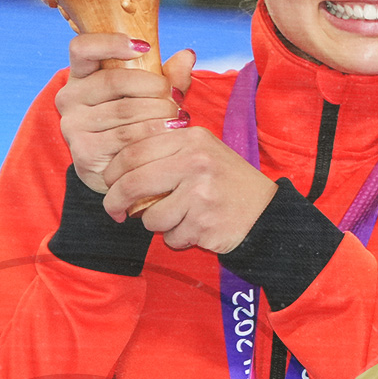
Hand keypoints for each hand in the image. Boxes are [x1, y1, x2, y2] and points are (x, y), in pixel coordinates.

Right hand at [54, 35, 196, 193]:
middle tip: (176, 98)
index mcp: (81, 76)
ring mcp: (73, 125)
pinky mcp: (84, 152)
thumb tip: (188, 56)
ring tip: (179, 118)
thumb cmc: (139, 121)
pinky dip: (154, 135)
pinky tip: (170, 135)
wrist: (124, 168)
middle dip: (154, 87)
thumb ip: (169, 76)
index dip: (110, 43)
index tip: (144, 46)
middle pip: (114, 81)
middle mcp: (70, 98)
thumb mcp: (153, 95)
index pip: (82, 48)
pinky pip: (126, 139)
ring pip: (124, 111)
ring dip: (159, 113)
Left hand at [100, 122, 278, 252]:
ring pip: (150, 216)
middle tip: (115, 211)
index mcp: (192, 139)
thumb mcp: (203, 153)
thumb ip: (166, 151)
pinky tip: (196, 229)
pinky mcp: (204, 222)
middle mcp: (197, 162)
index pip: (133, 151)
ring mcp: (201, 193)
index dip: (112, 171)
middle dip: (115, 201)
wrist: (268, 214)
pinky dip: (177, 238)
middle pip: (133, 182)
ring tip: (179, 218)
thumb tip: (118, 168)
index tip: (109, 184)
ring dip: (156, 224)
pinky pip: (170, 237)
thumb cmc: (228, 184)